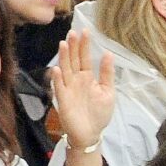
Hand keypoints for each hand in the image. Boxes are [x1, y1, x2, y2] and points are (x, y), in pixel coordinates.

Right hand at [47, 29, 117, 151]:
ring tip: (64, 43)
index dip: (85, 45)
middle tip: (72, 32)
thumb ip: (107, 74)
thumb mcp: (108, 92)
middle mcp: (76, 80)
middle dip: (73, 47)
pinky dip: (57, 79)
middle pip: (74, 60)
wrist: (90, 134)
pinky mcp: (63, 100)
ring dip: (64, 57)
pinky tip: (57, 69)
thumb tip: (109, 53)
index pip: (85, 57)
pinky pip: (59, 87)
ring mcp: (68, 88)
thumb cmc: (99, 114)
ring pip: (65, 69)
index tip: (85, 31)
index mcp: (88, 77)